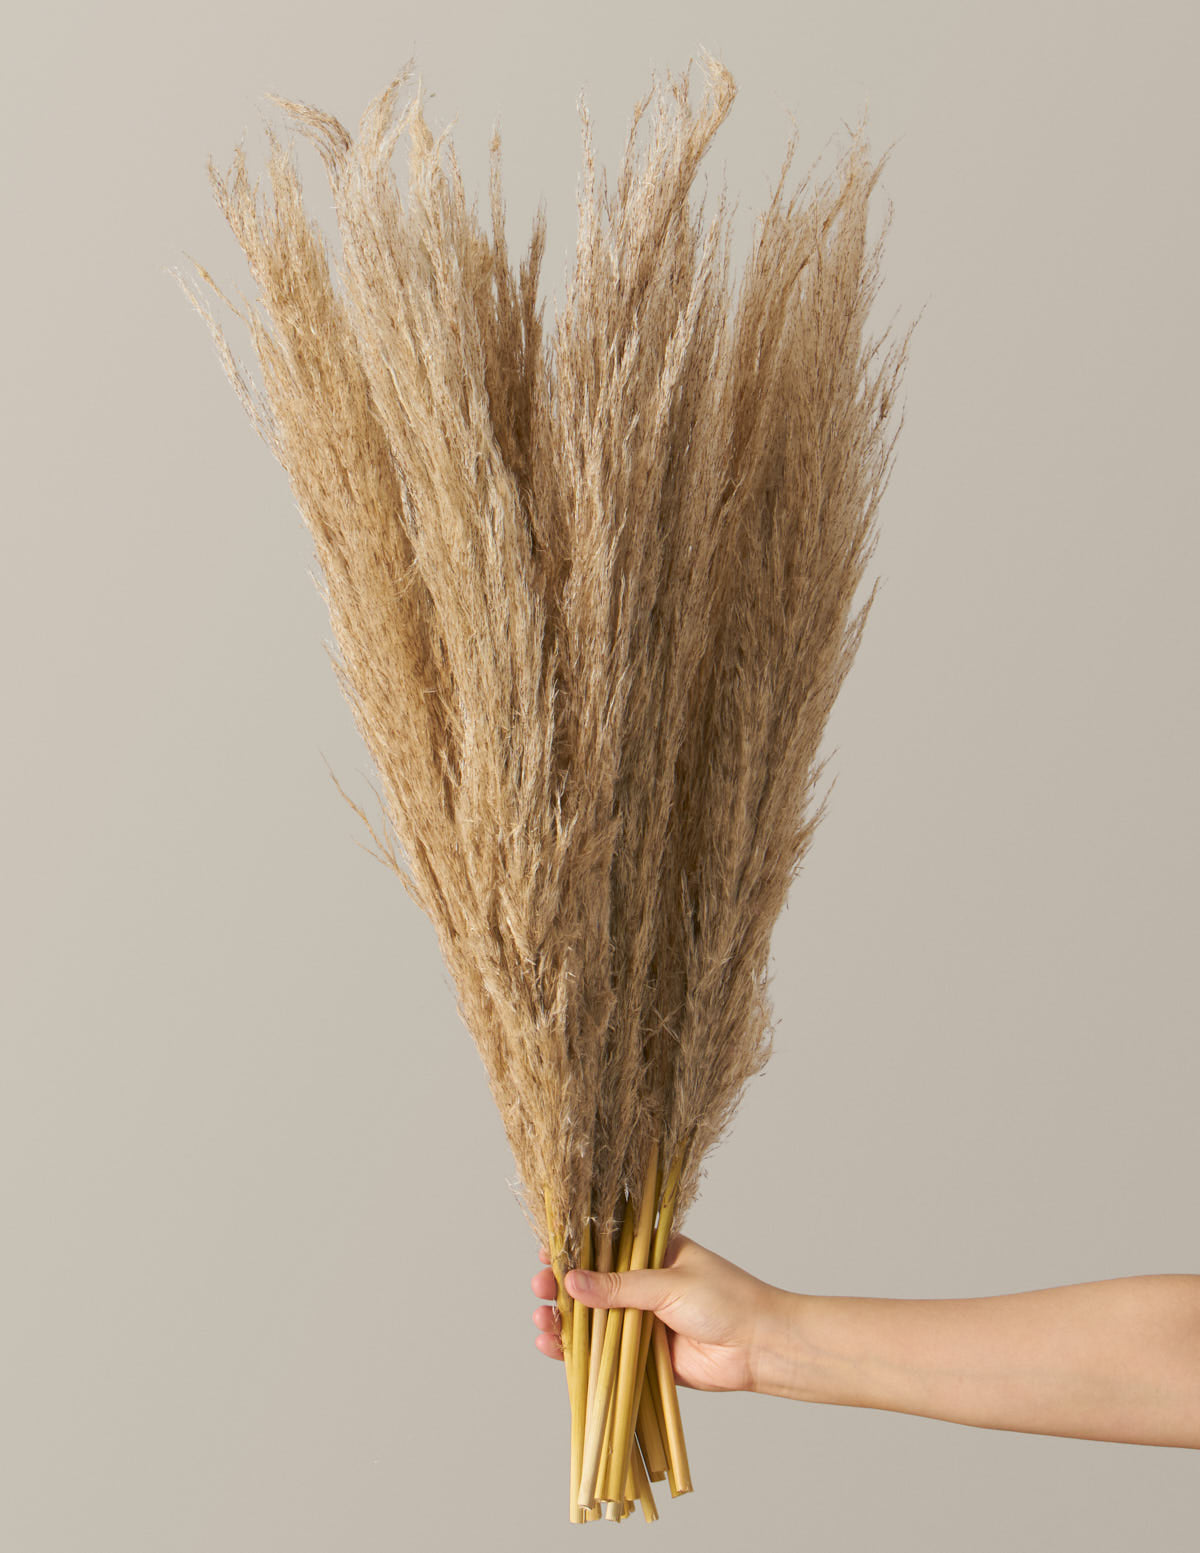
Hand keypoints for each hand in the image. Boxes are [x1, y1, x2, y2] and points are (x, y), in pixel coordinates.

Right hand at [530, 1234, 788, 1392]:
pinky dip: (576, 1352)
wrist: (760, 1347)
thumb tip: (571, 1282)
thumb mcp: (669, 1284)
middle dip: (560, 1286)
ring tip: (542, 1321)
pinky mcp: (641, 1355)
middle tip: (540, 1287)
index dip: (573, 1249)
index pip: (603, 1245)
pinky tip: (552, 1347)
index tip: (546, 1252)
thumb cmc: (725, 1299)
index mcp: (651, 1253)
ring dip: (562, 1320)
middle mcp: (641, 1284)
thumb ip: (620, 1287)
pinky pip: (601, 1353)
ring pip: (591, 1319)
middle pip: (589, 1284)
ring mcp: (639, 1320)